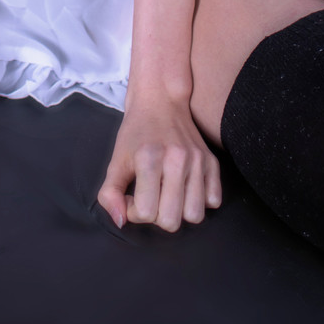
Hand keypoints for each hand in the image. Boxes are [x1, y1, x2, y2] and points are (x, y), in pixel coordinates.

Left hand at [97, 93, 221, 232]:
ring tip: (169, 194)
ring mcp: (198, 161)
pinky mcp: (212, 161)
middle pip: (171, 222)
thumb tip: (120, 222)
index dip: (134, 212)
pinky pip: (214, 201)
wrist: (160, 101)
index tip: (133, 196)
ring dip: (180, 212)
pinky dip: (200, 200)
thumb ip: (110, 194)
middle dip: (157, 216)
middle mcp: (177, 160)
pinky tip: (186, 187)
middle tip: (151, 196)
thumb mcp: (115, 160)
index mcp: (149, 159)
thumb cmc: (136, 133)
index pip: (145, 213)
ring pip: (195, 216)